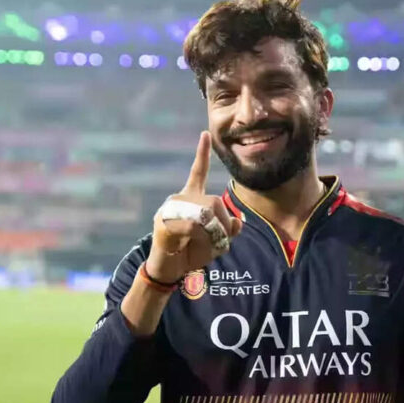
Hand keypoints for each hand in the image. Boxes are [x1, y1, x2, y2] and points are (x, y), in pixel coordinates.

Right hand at [146, 131, 242, 282]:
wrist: (168, 268)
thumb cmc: (192, 251)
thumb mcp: (217, 242)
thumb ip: (229, 230)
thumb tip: (238, 223)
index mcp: (192, 198)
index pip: (198, 172)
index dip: (202, 154)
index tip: (205, 134)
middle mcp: (181, 199)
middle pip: (215, 202)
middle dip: (224, 225)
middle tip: (218, 241)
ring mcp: (170, 209)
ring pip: (206, 214)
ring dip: (213, 235)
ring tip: (201, 245)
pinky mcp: (164, 223)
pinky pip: (192, 226)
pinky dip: (198, 238)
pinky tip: (187, 243)